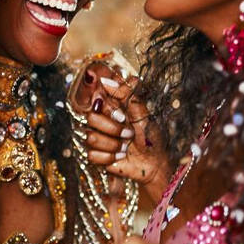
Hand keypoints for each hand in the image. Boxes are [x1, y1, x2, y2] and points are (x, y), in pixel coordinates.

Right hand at [82, 69, 170, 200]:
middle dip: (113, 128)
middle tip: (128, 133)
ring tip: (126, 146)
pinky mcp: (95, 154)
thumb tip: (107, 80)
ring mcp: (97, 137)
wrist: (153, 163)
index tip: (122, 115)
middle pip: (90, 118)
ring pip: (91, 137)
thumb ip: (126, 94)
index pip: (95, 97)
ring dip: (113, 145)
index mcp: (112, 106)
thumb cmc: (150, 137)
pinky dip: (110, 157)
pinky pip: (92, 155)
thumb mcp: (142, 112)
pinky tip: (119, 156)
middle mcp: (101, 120)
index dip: (105, 105)